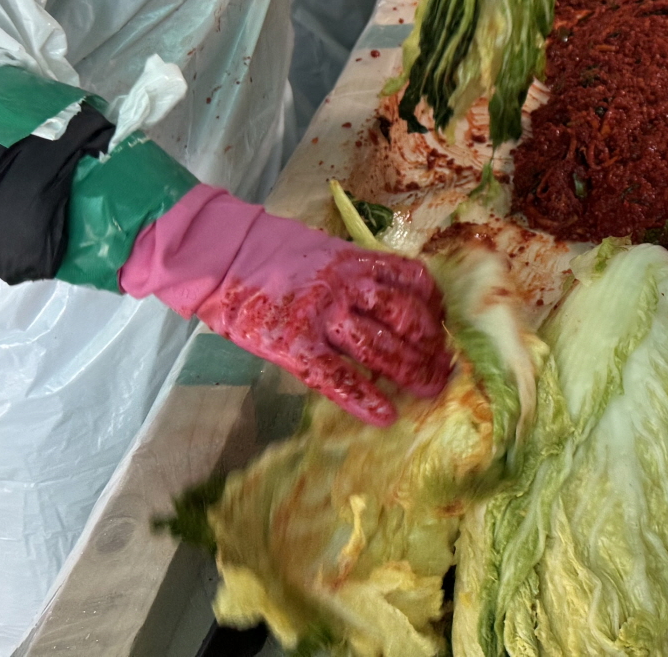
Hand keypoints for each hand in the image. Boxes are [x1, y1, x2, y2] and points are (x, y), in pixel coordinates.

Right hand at [121, 187, 451, 423]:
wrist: (221, 255)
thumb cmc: (271, 255)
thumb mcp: (325, 251)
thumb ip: (358, 273)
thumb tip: (392, 303)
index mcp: (356, 259)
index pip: (413, 280)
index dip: (435, 306)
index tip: (446, 325)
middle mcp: (346, 285)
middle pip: (405, 317)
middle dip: (431, 346)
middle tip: (446, 368)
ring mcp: (321, 315)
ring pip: (380, 347)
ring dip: (410, 371)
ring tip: (429, 390)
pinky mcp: (294, 344)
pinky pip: (337, 376)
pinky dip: (364, 398)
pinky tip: (385, 415)